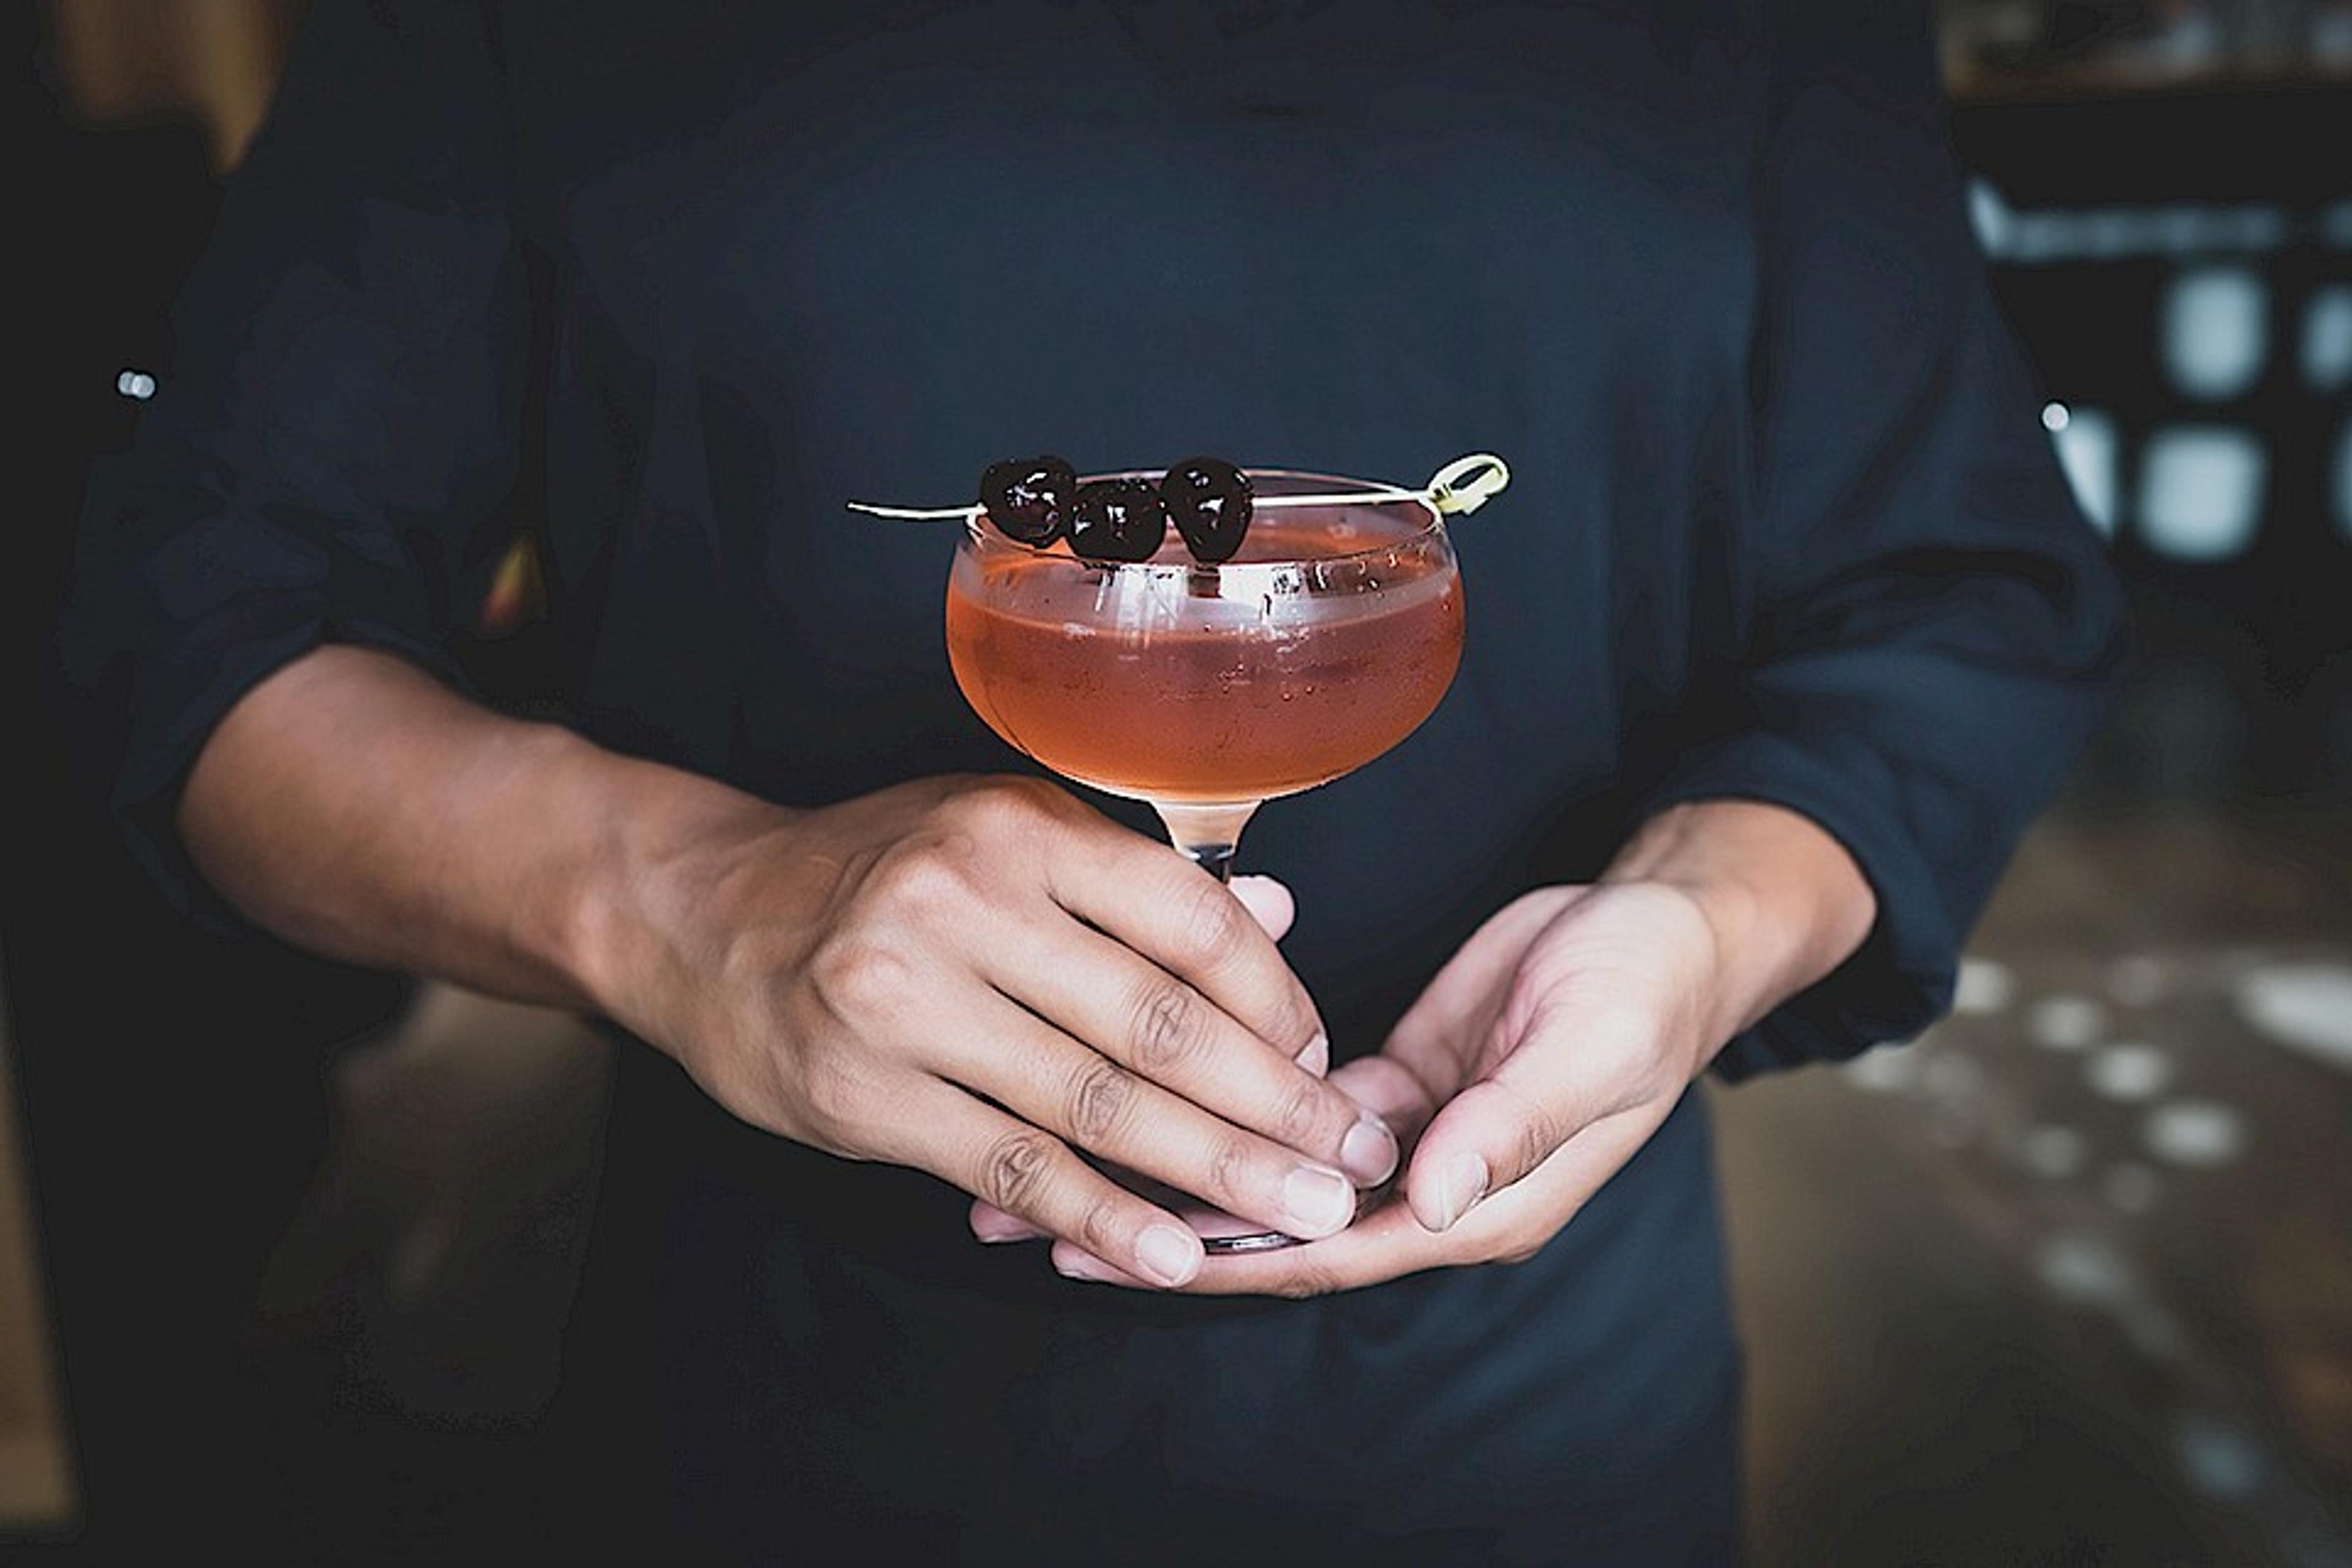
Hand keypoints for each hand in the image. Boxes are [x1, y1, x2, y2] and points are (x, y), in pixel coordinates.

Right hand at [607, 775, 1398, 1288]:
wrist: (702, 915)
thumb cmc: (879, 871)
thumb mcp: (1003, 833)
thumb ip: (1137, 882)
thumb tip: (1282, 913)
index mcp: (1018, 828)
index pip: (1190, 922)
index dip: (1280, 1000)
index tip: (1329, 1061)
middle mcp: (963, 903)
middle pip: (1162, 1021)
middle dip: (1277, 1103)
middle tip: (1356, 1156)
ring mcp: (906, 1003)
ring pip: (1098, 1104)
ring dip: (1217, 1170)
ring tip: (1303, 1211)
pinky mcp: (863, 1095)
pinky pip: (1013, 1170)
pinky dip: (1104, 1218)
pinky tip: (1174, 1254)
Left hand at [1036, 880, 1713, 1292]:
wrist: (1666, 925)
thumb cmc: (1644, 987)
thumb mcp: (1590, 1048)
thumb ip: (1509, 1123)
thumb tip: (1426, 1195)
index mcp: (1479, 1203)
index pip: (1329, 1249)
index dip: (1226, 1252)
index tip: (1121, 1244)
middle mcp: (1429, 1186)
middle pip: (1277, 1226)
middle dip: (1160, 1227)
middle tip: (1032, 1221)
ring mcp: (1403, 1134)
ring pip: (1266, 1172)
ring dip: (1171, 1169)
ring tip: (1054, 1164)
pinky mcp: (1387, 1078)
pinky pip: (1286, 1110)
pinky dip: (1216, 1106)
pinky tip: (1143, 1093)